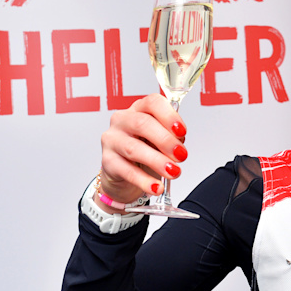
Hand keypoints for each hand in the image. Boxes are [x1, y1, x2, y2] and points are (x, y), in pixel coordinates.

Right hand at [97, 93, 188, 211]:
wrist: (125, 174)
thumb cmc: (146, 150)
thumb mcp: (161, 140)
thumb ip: (172, 137)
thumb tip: (179, 143)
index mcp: (139, 109)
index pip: (152, 103)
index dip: (169, 116)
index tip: (182, 131)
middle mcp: (123, 120)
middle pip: (143, 124)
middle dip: (165, 140)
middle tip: (181, 155)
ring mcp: (112, 139)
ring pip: (134, 148)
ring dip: (157, 161)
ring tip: (173, 172)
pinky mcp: (107, 161)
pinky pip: (127, 171)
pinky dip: (144, 180)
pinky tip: (156, 187)